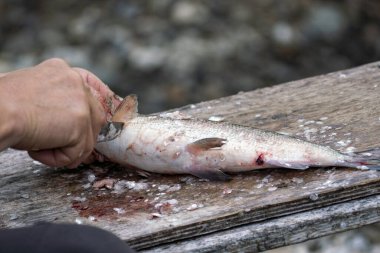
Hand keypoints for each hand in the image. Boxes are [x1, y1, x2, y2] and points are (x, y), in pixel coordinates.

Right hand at [0, 58, 118, 167]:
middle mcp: (76, 83)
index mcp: (62, 72)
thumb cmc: (1, 105)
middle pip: (95, 118)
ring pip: (87, 138)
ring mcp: (81, 102)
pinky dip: (56, 159)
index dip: (101, 105)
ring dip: (64, 150)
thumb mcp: (31, 93)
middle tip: (57, 148)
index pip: (93, 88)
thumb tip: (66, 123)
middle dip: (80, 138)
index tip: (107, 116)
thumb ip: (54, 101)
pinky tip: (36, 149)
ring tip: (36, 146)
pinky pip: (76, 152)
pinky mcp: (80, 123)